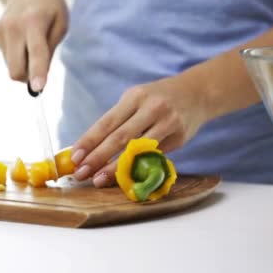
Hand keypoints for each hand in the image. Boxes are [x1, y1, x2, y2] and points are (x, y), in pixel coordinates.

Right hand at [0, 0, 67, 90]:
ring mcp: (0, 30)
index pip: (36, 52)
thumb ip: (49, 52)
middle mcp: (14, 26)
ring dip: (23, 62)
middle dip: (27, 78)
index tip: (37, 88)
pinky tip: (22, 36)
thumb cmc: (50, 7)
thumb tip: (35, 81)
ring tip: (32, 39)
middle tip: (40, 68)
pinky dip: (17, 54)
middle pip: (16, 69)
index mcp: (35, 22)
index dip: (37, 72)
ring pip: (12, 66)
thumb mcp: (60, 25)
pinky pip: (7, 57)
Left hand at [70, 76, 208, 187]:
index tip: (75, 156)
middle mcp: (151, 107)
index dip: (89, 140)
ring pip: (137, 149)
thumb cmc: (158, 98)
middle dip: (98, 157)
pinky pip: (154, 155)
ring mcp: (167, 122)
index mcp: (135, 96)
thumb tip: (91, 147)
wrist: (198, 92)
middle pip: (120, 137)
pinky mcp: (179, 136)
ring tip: (98, 179)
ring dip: (116, 167)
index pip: (107, 121)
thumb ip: (119, 120)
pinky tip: (125, 176)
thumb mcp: (138, 99)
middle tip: (81, 173)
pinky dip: (138, 167)